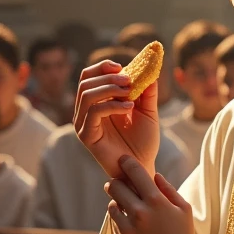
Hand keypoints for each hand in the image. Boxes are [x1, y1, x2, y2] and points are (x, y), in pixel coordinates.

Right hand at [74, 60, 159, 179]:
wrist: (142, 167)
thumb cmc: (143, 142)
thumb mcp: (148, 111)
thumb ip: (147, 92)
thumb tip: (149, 70)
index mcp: (97, 102)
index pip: (89, 76)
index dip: (102, 67)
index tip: (121, 66)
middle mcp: (86, 111)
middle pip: (85, 82)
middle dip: (108, 77)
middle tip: (129, 80)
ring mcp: (84, 124)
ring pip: (86, 95)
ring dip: (110, 88)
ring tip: (130, 94)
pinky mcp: (86, 136)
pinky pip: (93, 112)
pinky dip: (111, 105)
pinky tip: (128, 108)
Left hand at [105, 155, 205, 233]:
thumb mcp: (184, 210)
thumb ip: (168, 189)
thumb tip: (153, 175)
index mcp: (156, 202)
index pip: (135, 172)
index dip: (126, 162)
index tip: (122, 160)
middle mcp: (139, 214)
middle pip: (115, 186)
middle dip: (115, 183)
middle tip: (117, 184)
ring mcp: (128, 231)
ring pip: (111, 207)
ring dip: (117, 205)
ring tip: (128, 211)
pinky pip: (114, 227)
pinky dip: (121, 226)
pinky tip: (134, 232)